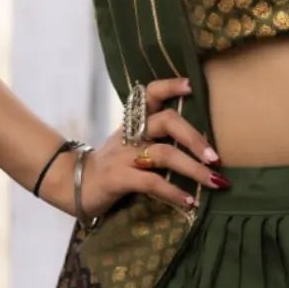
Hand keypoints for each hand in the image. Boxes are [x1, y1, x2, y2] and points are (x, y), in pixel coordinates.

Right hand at [44, 76, 228, 217]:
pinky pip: (151, 182)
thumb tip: (200, 146)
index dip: (170, 86)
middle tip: (216, 157)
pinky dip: (173, 192)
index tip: (191, 86)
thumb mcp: (130, 145)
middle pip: (166, 121)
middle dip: (195, 137)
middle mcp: (131, 134)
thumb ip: (155, 139)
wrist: (72, 186)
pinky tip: (189, 201)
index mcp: (134, 123)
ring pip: (164, 154)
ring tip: (215, 181)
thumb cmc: (111, 166)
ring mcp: (123, 155)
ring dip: (194, 169)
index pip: (151, 94)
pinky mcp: (118, 178)